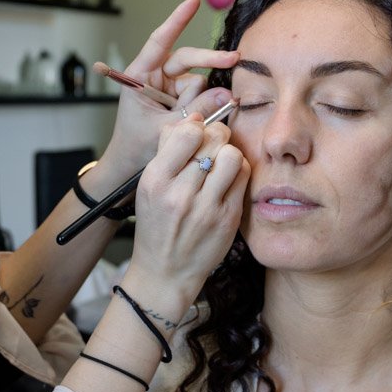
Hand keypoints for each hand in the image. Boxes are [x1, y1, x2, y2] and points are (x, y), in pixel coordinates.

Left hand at [101, 0, 239, 176]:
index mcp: (139, 76)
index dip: (177, 21)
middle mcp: (154, 76)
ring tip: (190, 121)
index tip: (193, 1)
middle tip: (234, 60)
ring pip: (198, 81)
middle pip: (187, 59)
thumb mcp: (166, 130)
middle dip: (209, 60)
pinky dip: (204, 106)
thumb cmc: (136, 147)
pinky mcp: (180, 99)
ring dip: (202, 99)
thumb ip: (195, 111)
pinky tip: (200, 119)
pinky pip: (200, 95)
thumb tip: (226, 93)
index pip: (160, 42)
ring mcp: (169, 87)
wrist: (128, 168)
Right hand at [121, 115, 249, 316]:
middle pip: (212, 140)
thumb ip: (167, 151)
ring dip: (229, 153)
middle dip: (216, 136)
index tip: (196, 134)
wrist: (165, 271)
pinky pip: (243, 176)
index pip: (185, 132)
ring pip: (231, 155)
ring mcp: (205, 208)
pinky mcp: (227, 218)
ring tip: (221, 163)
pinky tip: (229, 179)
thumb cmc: (157, 226)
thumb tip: (193, 120)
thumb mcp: (149, 187)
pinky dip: (239, 171)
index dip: (196, 127)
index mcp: (155, 181)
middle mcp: (179, 194)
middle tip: (213, 145)